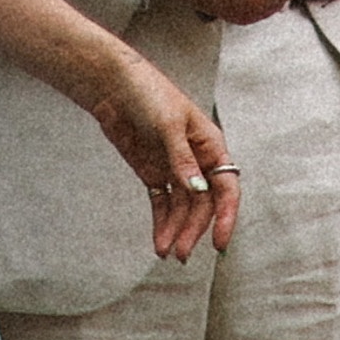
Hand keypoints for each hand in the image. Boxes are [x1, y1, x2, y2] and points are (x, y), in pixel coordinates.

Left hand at [97, 58, 243, 259]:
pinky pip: (162, 204)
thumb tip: (198, 190)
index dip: (226, 216)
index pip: (226, 188)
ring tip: (166, 252)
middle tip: (181, 253)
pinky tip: (158, 240)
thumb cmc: (149, 94)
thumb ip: (182, 160)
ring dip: (176, 230)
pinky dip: (161, 222)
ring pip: (182, 208)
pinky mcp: (153, 173)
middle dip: (194, 229)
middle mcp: (197, 161)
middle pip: (202, 204)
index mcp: (211, 147)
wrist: (114, 87)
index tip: (219, 241)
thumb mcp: (169, 125)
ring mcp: (174, 169)